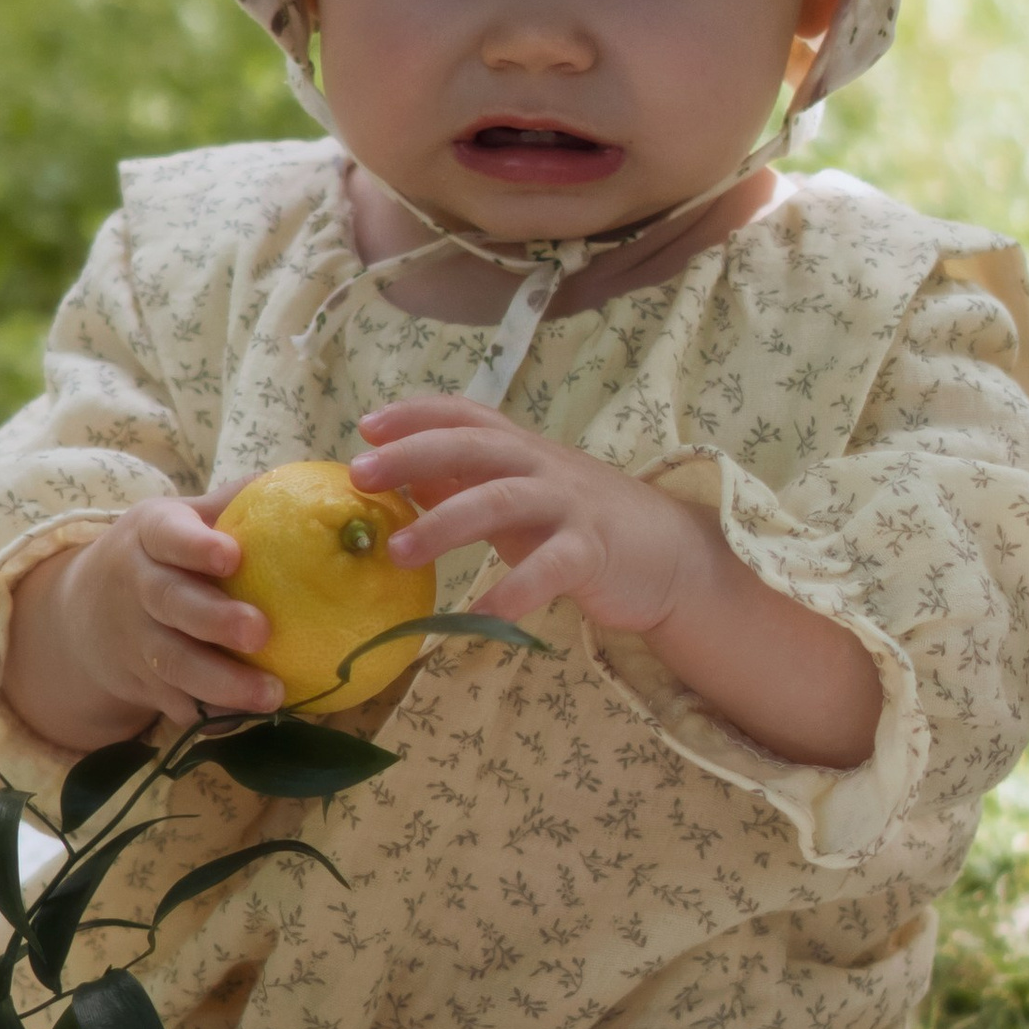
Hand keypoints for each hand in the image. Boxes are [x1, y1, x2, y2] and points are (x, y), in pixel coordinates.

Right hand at [4, 491, 282, 746]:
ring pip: (174, 663)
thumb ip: (235, 503)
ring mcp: (137, 642)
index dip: (195, 548)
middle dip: (213, 620)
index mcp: (149, 536)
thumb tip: (308, 482)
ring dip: (222, 683)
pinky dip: (214, 715)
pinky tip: (255, 721)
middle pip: (169, 603)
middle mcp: (136, 588)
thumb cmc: (161, 555)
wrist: (85, 615)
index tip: (231, 556)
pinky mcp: (145, 686)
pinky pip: (179, 704)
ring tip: (272, 695)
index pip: (166, 536)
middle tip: (260, 631)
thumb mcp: (181, 518)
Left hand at [351, 399, 707, 633]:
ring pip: (500, 500)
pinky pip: (548, 569)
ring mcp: (568, 506)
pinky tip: (479, 615)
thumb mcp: (519, 493)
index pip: (464, 413)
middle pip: (472, 447)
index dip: (415, 414)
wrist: (669, 552)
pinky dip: (513, 591)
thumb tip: (400, 475)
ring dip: (444, 524)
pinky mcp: (592, 552)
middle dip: (412, 456)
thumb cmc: (579, 522)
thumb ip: (465, 481)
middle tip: (360, 476)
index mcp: (518, 449)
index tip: (366, 427)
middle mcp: (540, 465)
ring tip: (399, 553)